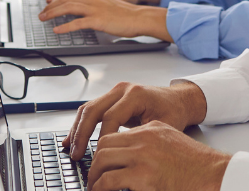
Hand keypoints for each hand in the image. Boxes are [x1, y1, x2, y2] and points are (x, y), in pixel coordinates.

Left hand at [38, 0, 171, 40]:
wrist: (140, 17)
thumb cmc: (127, 15)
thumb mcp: (108, 5)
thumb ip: (96, 6)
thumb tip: (84, 14)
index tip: (49, 5)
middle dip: (51, 6)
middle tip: (42, 13)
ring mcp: (95, 9)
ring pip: (68, 8)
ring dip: (53, 13)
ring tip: (44, 19)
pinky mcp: (98, 20)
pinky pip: (77, 23)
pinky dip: (65, 26)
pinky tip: (57, 30)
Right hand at [63, 81, 208, 159]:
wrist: (179, 100)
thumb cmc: (174, 112)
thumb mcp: (162, 127)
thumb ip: (142, 139)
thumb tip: (123, 158)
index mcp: (136, 94)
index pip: (110, 117)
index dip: (102, 138)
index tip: (98, 156)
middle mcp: (123, 89)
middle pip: (93, 110)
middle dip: (82, 134)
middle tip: (76, 154)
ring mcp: (116, 92)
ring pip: (88, 108)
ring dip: (77, 129)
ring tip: (70, 148)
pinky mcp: (112, 98)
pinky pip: (91, 110)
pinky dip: (81, 124)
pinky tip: (73, 138)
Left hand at [87, 121, 230, 190]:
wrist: (215, 175)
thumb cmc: (198, 167)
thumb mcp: (174, 144)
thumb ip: (153, 145)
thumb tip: (132, 159)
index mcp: (153, 129)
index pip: (117, 134)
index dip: (104, 150)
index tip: (100, 163)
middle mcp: (146, 138)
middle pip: (105, 144)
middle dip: (95, 162)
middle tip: (93, 176)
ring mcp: (143, 155)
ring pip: (103, 160)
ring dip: (95, 176)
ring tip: (95, 187)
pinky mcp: (143, 176)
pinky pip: (109, 181)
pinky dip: (101, 188)